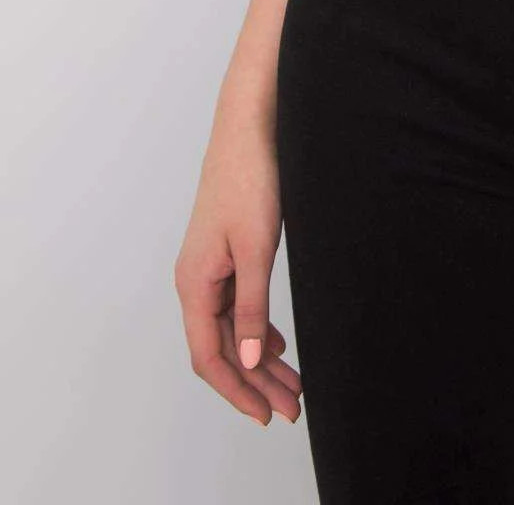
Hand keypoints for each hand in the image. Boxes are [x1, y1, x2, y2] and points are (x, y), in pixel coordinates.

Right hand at [175, 119, 301, 426]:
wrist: (249, 126)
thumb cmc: (251, 177)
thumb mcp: (257, 247)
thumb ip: (253, 305)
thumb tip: (252, 358)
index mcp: (195, 283)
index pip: (210, 356)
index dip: (238, 391)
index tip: (266, 414)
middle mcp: (195, 281)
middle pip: (222, 348)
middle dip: (256, 382)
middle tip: (291, 407)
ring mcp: (208, 267)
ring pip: (231, 328)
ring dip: (260, 358)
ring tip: (292, 383)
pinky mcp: (224, 253)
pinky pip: (235, 306)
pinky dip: (257, 329)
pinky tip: (278, 343)